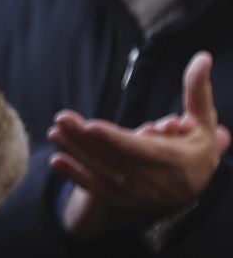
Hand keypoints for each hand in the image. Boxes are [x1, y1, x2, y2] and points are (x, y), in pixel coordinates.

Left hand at [49, 52, 230, 238]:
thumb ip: (198, 90)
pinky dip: (76, 177)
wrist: (196, 183)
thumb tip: (203, 57)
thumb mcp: (203, 120)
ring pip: (103, 173)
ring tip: (54, 132)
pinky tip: (56, 161)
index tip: (90, 126)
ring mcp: (139, 194)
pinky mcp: (125, 200)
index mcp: (176, 160)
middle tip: (61, 119)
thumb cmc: (198, 144)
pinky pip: (98, 189)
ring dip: (77, 154)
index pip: (141, 150)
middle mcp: (156, 181)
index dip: (115, 139)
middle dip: (86, 140)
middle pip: (115, 159)